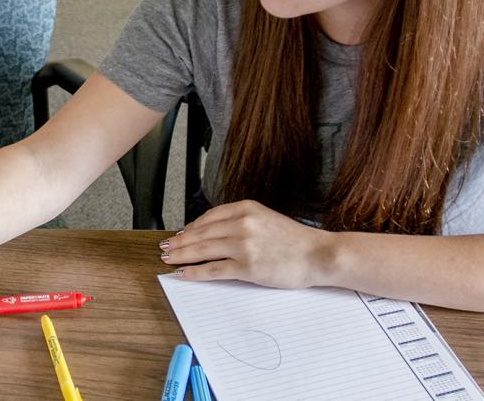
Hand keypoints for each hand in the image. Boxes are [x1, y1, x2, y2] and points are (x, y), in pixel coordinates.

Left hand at [160, 200, 333, 288]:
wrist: (319, 255)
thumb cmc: (295, 241)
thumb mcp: (266, 219)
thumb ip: (242, 222)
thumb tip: (213, 233)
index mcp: (246, 208)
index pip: (209, 217)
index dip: (190, 227)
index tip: (180, 234)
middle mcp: (242, 223)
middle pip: (201, 233)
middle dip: (179, 242)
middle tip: (165, 248)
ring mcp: (243, 245)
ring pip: (202, 250)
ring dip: (181, 256)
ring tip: (169, 260)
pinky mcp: (247, 267)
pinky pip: (213, 269)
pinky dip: (194, 273)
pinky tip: (184, 274)